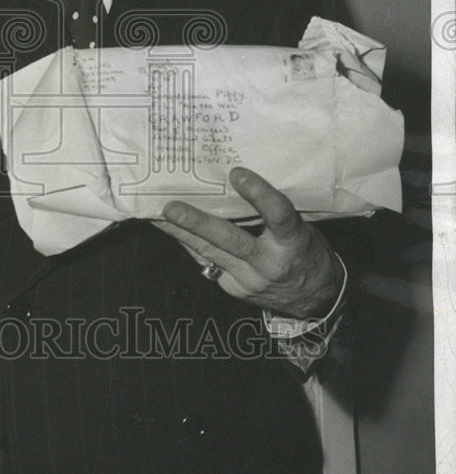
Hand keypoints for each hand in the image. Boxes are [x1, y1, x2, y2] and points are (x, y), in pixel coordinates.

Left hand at [155, 167, 343, 318]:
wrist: (316, 301)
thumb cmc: (307, 252)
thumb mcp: (303, 229)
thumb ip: (275, 212)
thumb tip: (237, 180)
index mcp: (294, 242)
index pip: (278, 215)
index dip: (259, 194)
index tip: (237, 173)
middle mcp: (270, 263)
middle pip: (230, 240)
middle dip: (197, 223)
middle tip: (171, 208)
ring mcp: (249, 279)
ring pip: (209, 253)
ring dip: (180, 233)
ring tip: (156, 215)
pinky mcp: (234, 289)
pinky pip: (207, 261)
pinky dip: (189, 243)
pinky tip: (170, 229)